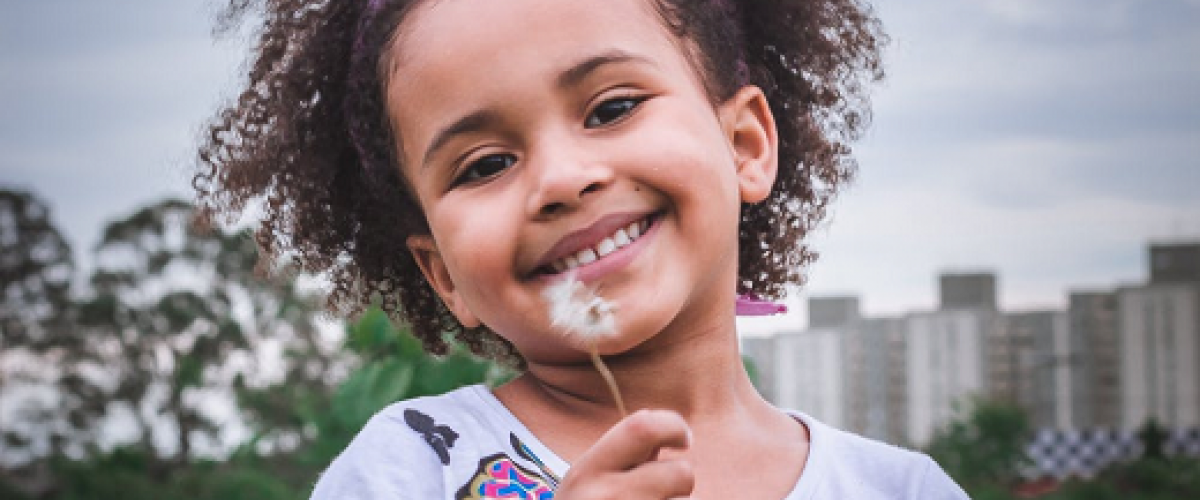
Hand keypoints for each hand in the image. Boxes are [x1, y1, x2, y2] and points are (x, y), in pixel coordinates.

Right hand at [556, 409, 694, 498]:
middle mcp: (605, 496)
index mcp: (587, 471)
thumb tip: (667, 434)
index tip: (683, 439)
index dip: (673, 425)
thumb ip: (622, 455)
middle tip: (664, 491)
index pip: (642, 428)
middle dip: (681, 481)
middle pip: (681, 473)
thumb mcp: (584, 482)